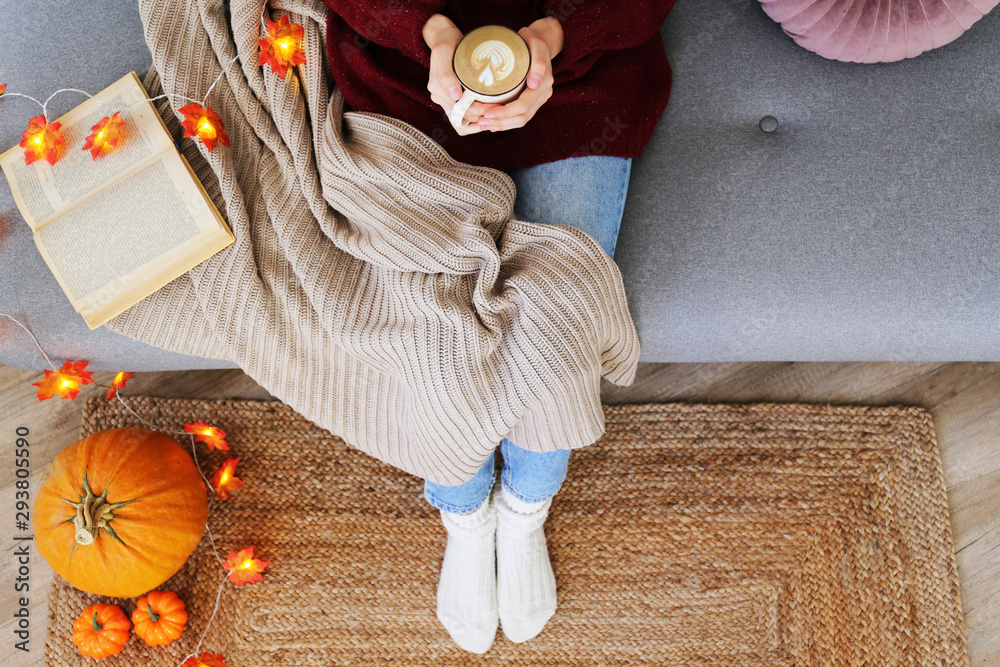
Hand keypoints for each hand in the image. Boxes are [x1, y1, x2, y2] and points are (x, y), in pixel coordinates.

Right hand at [422, 14, 500, 134]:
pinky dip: (473, 123)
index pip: (459, 108)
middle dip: (482, 116)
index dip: (479, 111)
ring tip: (495, 116)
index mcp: (437, 87)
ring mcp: (445, 100)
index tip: (496, 106)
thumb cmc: (447, 42)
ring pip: (462, 121)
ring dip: (479, 121)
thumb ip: (446, 74)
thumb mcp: (444, 52)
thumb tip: (454, 96)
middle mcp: (439, 96)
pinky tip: (486, 119)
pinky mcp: (451, 100)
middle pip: (462, 116)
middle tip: (500, 110)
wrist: (444, 38)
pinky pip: (461, 120)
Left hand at [477, 17, 562, 132]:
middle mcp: (543, 93)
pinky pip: (520, 116)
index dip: (505, 113)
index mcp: (543, 83)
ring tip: (483, 124)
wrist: (541, 40)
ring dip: (501, 125)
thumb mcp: (535, 43)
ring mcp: (538, 98)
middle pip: (522, 117)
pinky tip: (493, 124)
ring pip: (521, 120)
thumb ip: (537, 61)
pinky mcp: (532, 100)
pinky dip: (506, 122)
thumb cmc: (532, 39)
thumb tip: (534, 83)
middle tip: (481, 122)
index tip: (487, 114)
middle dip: (500, 122)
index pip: (524, 105)